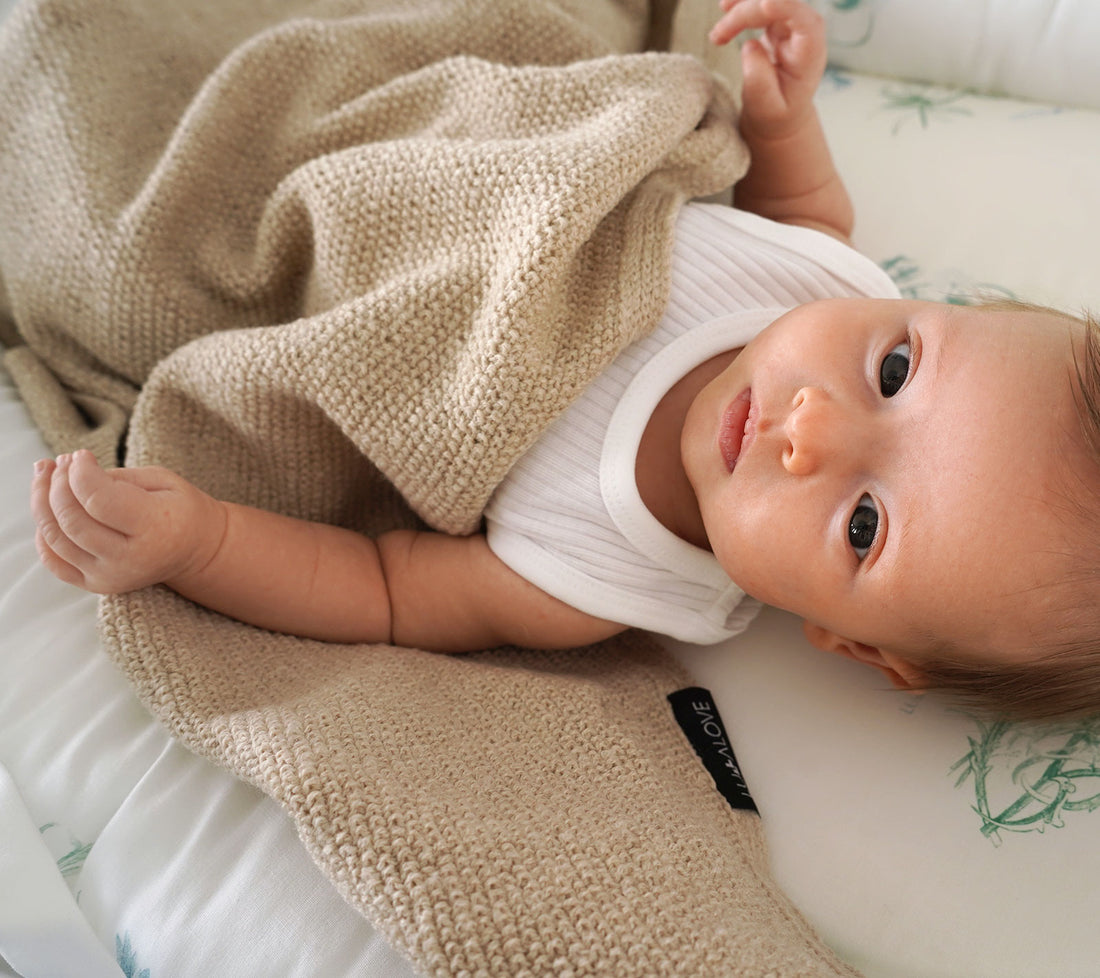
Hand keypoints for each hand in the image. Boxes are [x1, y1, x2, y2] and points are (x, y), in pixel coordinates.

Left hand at [30, 450, 226, 594]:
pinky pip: (54, 561)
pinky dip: (43, 534)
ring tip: (49, 476)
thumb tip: (69, 471)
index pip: (98, 499)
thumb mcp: (162, 480)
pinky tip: (49, 510)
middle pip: (71, 519)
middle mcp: (130, 558)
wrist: (196, 551)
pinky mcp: (96, 584)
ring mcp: (110, 576)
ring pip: (56, 538)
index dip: (80, 472)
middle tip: (64, 462)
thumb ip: (116, 476)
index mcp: (154, 527)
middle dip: (58, 483)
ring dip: (43, 502)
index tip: (82, 454)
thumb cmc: (179, 508)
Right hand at [710, 0, 827, 138]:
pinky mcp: (778, 19)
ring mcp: (792, 22)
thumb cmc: (776, 113)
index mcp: (810, 53)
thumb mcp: (766, 108)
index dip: (786, 7)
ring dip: (739, 7)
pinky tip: (725, 10)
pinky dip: (741, 5)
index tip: (764, 4)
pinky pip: (760, 2)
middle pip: (778, 3)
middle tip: (717, 38)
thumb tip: (750, 45)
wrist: (780, 114)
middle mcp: (804, 31)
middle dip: (745, 12)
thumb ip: (759, 81)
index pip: (805, 21)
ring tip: (717, 33)